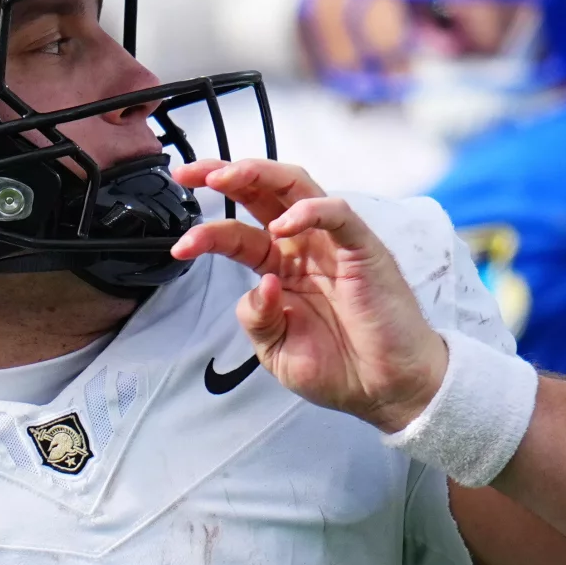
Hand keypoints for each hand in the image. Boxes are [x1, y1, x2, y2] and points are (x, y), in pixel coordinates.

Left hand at [171, 158, 448, 430]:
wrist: (386, 390)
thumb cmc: (339, 368)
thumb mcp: (277, 352)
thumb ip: (257, 319)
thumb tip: (258, 286)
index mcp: (281, 267)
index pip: (238, 233)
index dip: (206, 232)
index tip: (179, 246)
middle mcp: (304, 247)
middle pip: (262, 192)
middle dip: (223, 175)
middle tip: (189, 174)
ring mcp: (333, 244)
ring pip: (297, 187)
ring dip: (258, 174)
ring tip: (224, 178)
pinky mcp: (364, 250)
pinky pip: (338, 215)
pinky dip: (310, 211)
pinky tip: (283, 224)